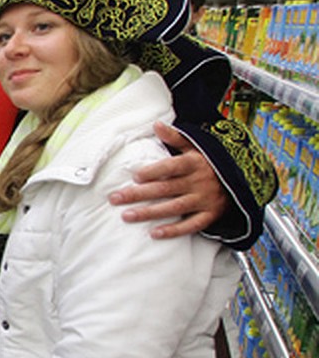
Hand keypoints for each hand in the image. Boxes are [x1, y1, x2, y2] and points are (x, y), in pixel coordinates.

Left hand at [108, 122, 228, 238]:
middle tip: (115, 198)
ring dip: (150, 213)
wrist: (241, 179)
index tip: (134, 176)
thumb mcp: (196, 146)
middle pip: (165, 189)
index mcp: (194, 163)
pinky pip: (191, 225)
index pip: (172, 167)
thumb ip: (175, 137)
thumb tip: (156, 124)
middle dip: (138, 194)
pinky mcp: (210, 215)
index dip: (154, 171)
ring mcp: (205, 200)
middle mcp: (199, 182)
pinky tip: (154, 233)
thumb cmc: (209, 162)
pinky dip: (174, 230)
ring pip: (174, 207)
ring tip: (127, 216)